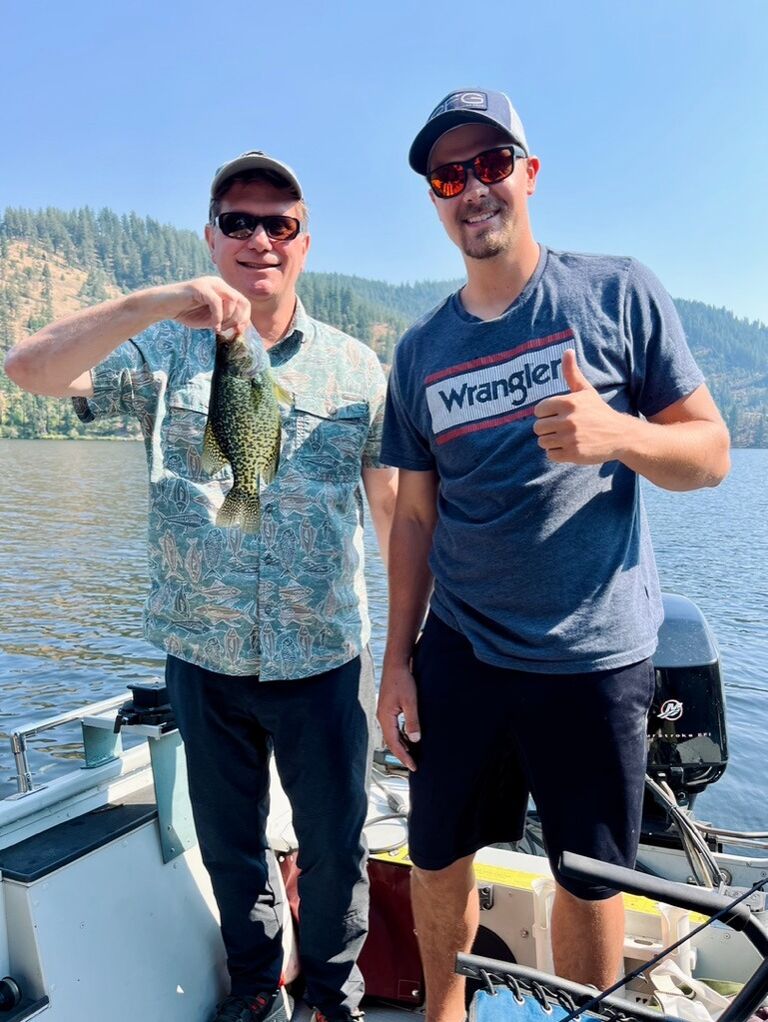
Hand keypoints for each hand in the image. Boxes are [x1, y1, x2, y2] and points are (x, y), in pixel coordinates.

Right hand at [149, 276, 250, 335]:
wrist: (164, 306)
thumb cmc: (186, 313)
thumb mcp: (211, 319)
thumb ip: (226, 321)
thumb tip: (241, 328)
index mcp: (223, 290)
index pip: (244, 302)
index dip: (245, 318)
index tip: (238, 332)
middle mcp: (219, 283)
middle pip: (241, 301)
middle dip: (238, 320)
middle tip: (226, 331)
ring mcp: (209, 283)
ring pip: (232, 300)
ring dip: (228, 319)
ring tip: (217, 328)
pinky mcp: (199, 287)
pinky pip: (217, 303)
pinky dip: (218, 317)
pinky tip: (213, 327)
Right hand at [377, 662, 420, 771]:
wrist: (396, 664)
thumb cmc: (402, 680)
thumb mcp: (410, 701)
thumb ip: (412, 721)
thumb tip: (414, 740)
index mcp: (385, 717)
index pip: (394, 743)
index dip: (403, 756)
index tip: (413, 766)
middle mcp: (382, 717)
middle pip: (391, 741)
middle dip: (402, 754)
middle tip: (414, 764)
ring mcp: (384, 713)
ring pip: (392, 735)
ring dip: (401, 745)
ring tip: (412, 754)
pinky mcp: (388, 708)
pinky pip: (393, 727)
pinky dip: (401, 736)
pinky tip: (409, 737)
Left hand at [532, 349, 625, 463]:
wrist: (620, 435)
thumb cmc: (599, 411)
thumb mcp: (585, 391)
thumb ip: (572, 373)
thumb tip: (567, 350)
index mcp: (568, 402)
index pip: (538, 410)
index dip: (546, 414)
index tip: (558, 415)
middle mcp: (568, 420)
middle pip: (538, 428)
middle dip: (548, 429)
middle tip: (562, 428)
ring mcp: (570, 438)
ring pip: (542, 442)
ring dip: (552, 441)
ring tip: (567, 438)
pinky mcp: (573, 454)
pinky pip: (551, 455)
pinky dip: (557, 453)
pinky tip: (570, 447)